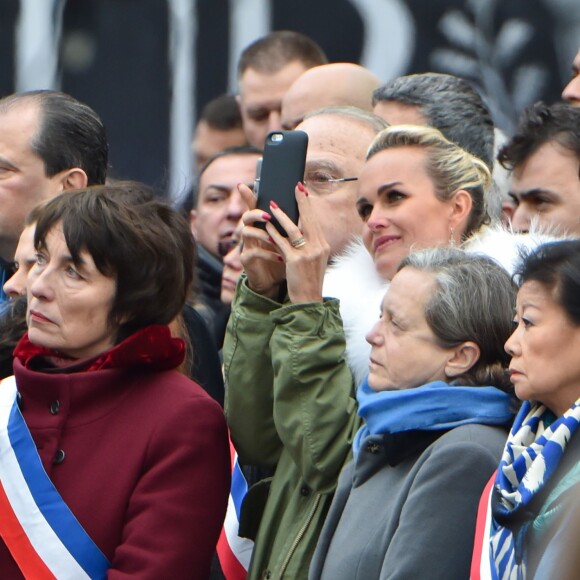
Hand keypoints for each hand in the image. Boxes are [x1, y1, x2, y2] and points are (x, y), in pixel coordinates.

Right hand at [238, 184, 285, 298]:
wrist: (275, 281)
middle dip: (256, 214)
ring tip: (275, 240)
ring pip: (247, 233)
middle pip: (246, 217)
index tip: (243, 185)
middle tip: (268, 216)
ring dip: (262, 235)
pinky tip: (281, 258)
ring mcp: (247, 246)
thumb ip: (294, 225)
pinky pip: (254, 253)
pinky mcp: (247, 260)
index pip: (253, 206)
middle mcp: (252, 233)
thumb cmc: (283, 257)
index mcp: (261, 225)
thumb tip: (308, 205)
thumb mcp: (290, 240)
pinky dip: (268, 254)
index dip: (247, 196)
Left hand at [266, 183, 329, 303]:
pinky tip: (267, 226)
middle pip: (309, 220)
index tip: (303, 191)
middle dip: (301, 201)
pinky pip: (283, 243)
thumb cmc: (307, 280)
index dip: (308, 206)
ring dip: (282, 215)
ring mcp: (308, 254)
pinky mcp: (296, 261)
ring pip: (294, 229)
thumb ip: (308, 243)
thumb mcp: (312, 259)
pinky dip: (274, 233)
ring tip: (272, 204)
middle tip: (295, 186)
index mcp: (323, 246)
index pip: (315, 221)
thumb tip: (297, 227)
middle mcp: (318, 247)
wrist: (308, 301)